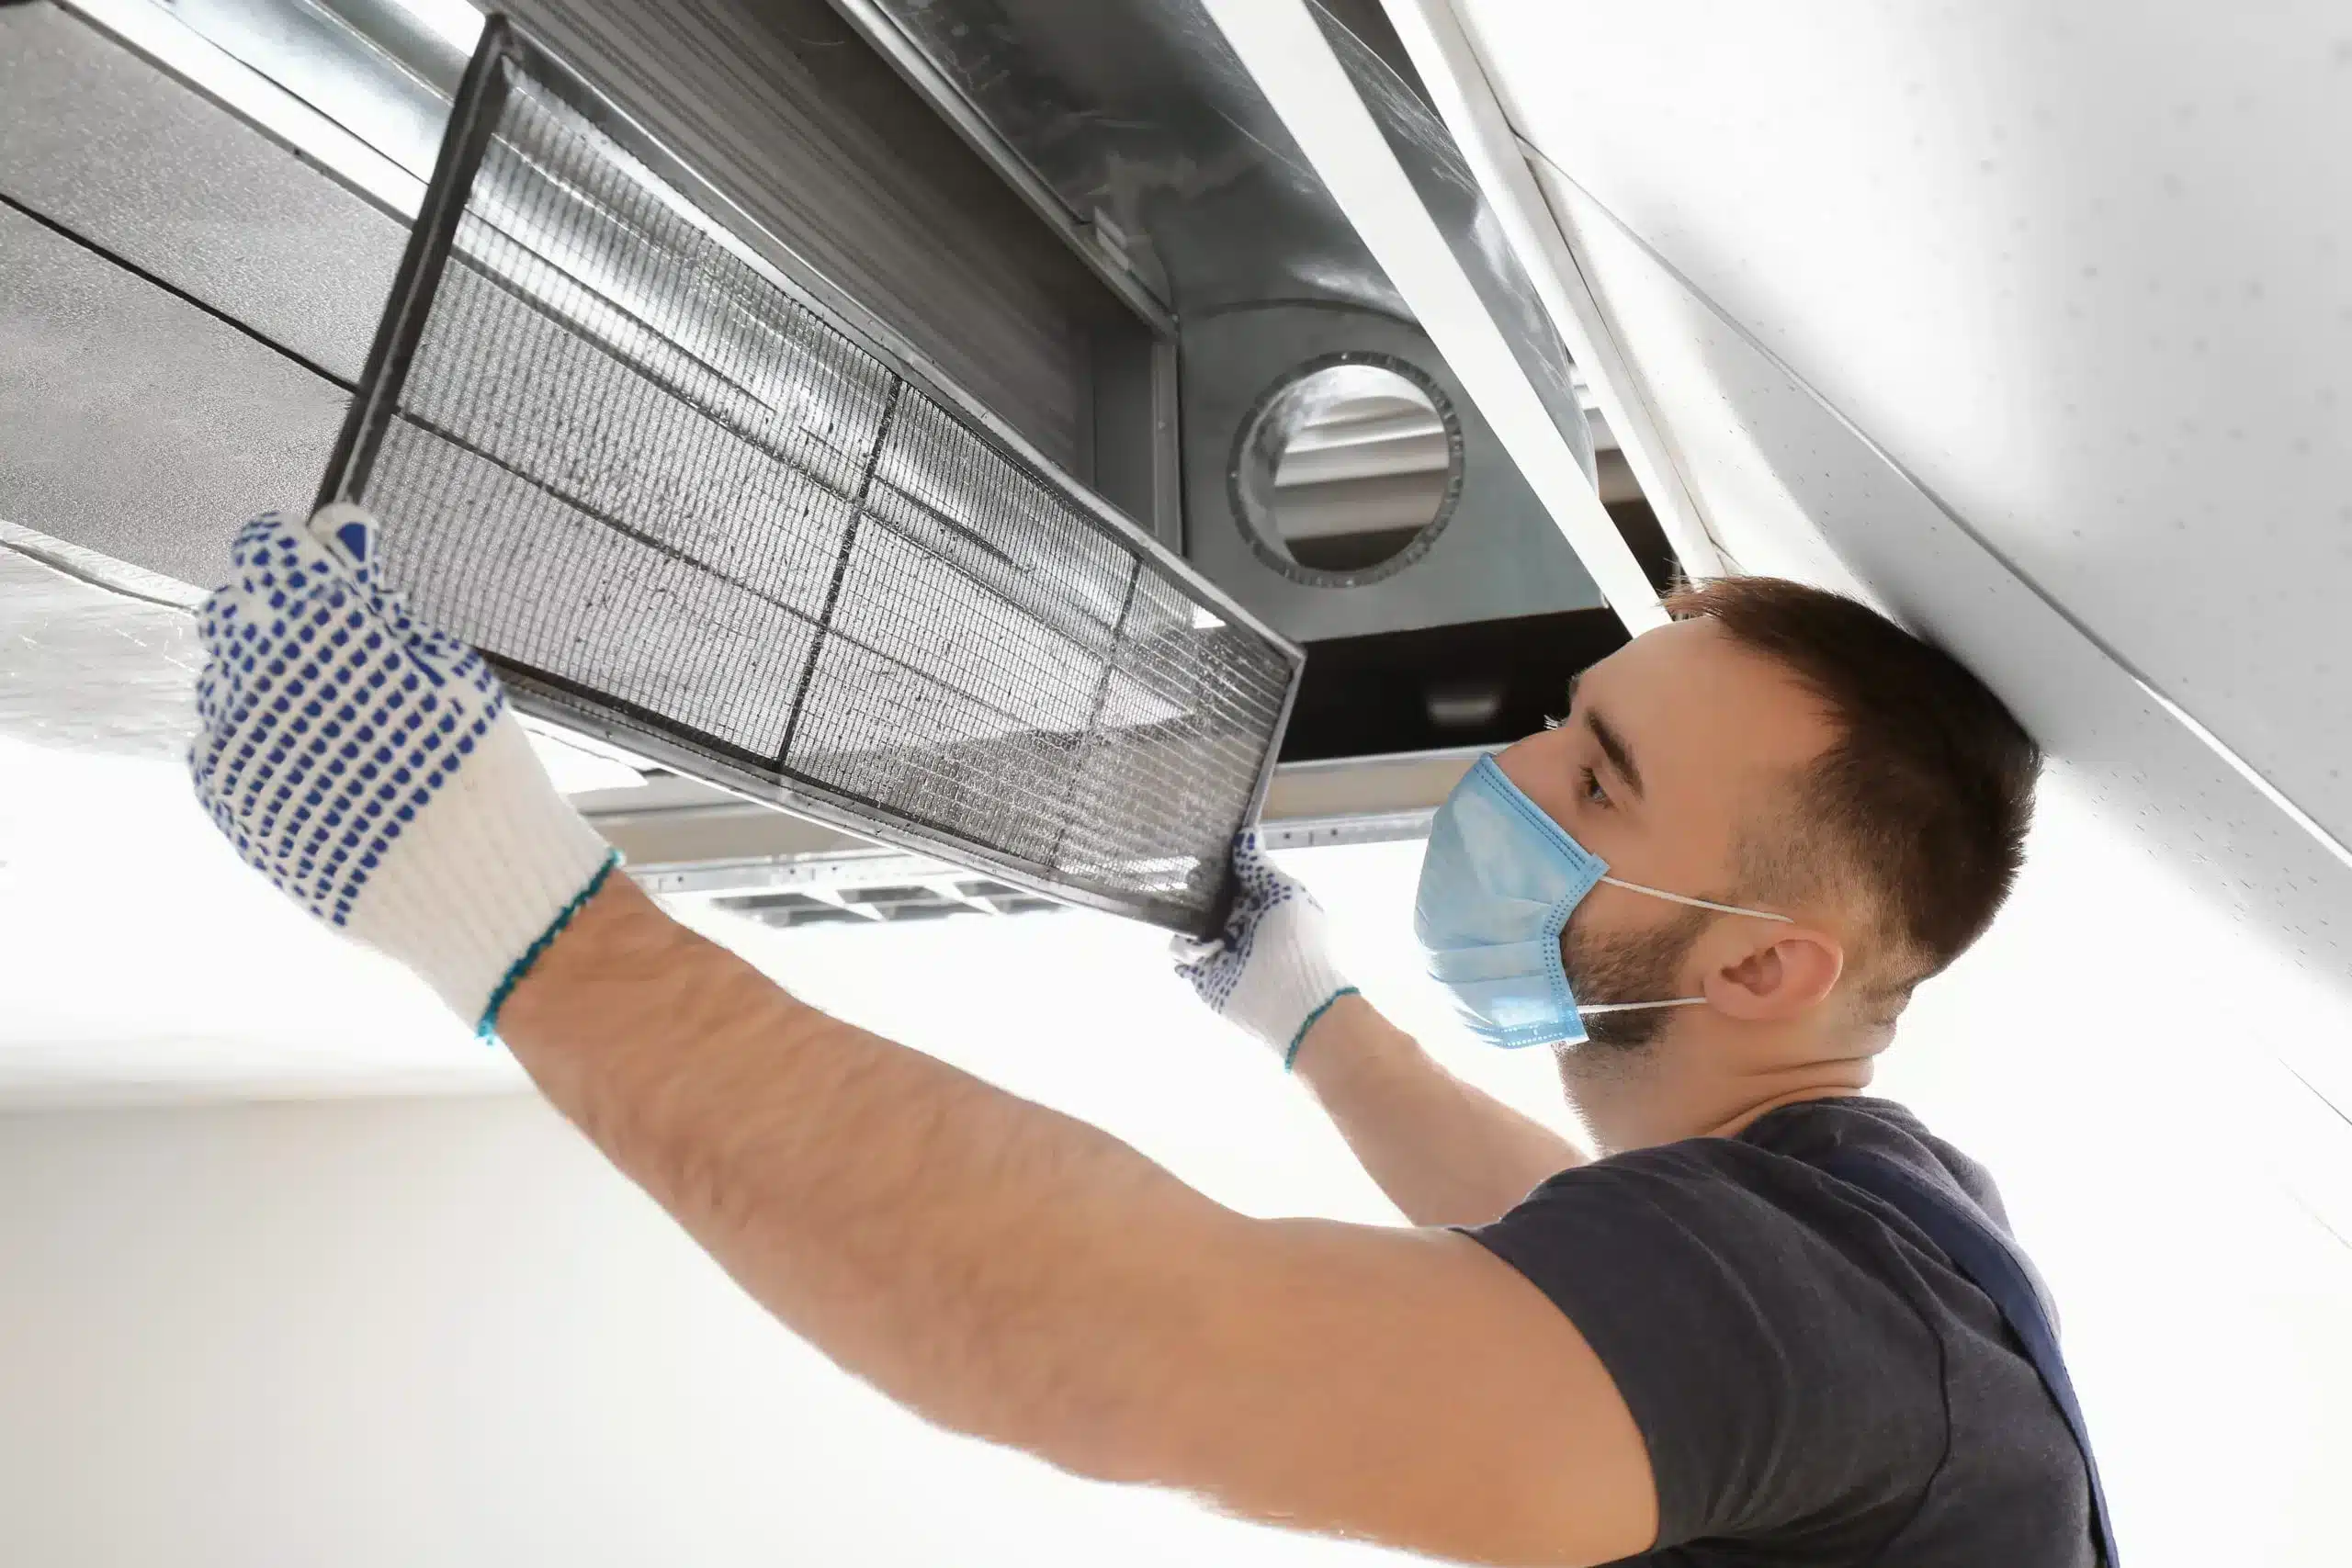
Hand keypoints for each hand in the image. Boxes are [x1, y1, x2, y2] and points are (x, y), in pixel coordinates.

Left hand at [190, 505, 618, 1034]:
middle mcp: (255, 677)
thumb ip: (374, 595)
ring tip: (339, 723)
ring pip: (224, 681)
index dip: (303, 554)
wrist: (473, 889)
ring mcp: (233, 744)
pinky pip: (222, 745)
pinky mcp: (229, 800)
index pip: (267, 550)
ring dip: (268, 684)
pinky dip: (261, 742)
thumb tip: (332, 525)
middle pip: (236, 612)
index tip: (337, 571)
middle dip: (281, 618)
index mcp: (316, 627)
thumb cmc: (479, 769)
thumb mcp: (447, 665)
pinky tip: (321, 765)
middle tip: (343, 654)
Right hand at [1172, 833, 1357, 1067]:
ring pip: (1188, 923)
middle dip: (1192, 889)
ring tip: (1200, 927)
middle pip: (1206, 898)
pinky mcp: (1203, 973)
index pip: (1232, 877)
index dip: (1216, 863)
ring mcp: (1220, 949)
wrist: (1291, 996)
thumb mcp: (1282, 892)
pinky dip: (1184, 949)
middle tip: (1180, 879)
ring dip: (1188, 921)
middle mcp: (1239, 923)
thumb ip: (1257, 865)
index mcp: (1261, 903)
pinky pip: (1181, 952)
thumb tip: (1246, 832)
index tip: (1198, 844)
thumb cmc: (1294, 938)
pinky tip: (1202, 952)